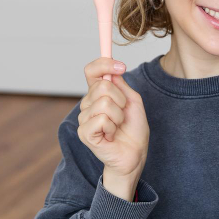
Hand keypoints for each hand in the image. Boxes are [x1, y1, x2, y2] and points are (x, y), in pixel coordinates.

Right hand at [77, 57, 149, 183]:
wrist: (134, 154)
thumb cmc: (133, 130)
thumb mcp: (132, 101)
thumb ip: (120, 85)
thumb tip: (112, 71)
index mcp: (97, 94)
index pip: (91, 71)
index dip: (104, 64)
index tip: (121, 66)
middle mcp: (87, 104)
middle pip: (103, 86)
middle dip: (120, 100)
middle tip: (122, 115)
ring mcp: (84, 119)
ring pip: (104, 103)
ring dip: (118, 116)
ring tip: (117, 127)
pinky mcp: (84, 133)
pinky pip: (101, 119)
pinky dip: (112, 127)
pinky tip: (111, 135)